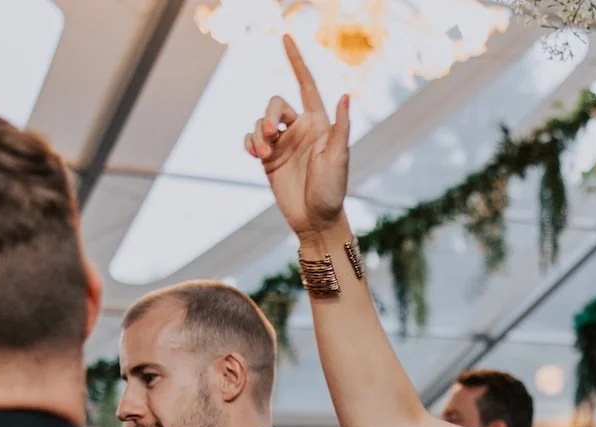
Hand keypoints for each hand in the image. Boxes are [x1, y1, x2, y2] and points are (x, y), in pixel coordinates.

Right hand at [245, 35, 351, 236]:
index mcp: (319, 124)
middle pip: (275, 103)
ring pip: (259, 122)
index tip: (285, 37)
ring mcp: (283, 144)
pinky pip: (251, 139)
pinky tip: (255, 155)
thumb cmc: (333, 191)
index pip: (305, 84)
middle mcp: (300, 129)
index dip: (296, 61)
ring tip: (263, 155)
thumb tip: (346, 95)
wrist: (317, 221)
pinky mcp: (269, 159)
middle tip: (270, 134)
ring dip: (257, 134)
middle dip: (268, 114)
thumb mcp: (339, 159)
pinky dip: (249, 143)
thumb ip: (340, 128)